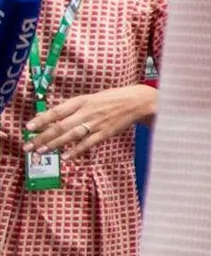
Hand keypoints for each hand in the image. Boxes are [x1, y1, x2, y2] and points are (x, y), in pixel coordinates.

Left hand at [26, 83, 153, 155]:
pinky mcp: (105, 133)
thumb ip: (69, 109)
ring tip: (41, 151)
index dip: (42, 119)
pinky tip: (65, 157)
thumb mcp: (89, 99)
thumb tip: (46, 117)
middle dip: (42, 137)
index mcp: (81, 101)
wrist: (137, 102)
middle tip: (29, 146)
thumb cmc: (110, 99)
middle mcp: (87, 112)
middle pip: (60, 126)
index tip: (28, 127)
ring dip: (55, 144)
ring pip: (71, 135)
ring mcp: (96, 123)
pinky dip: (76, 151)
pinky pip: (88, 143)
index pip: (57, 111)